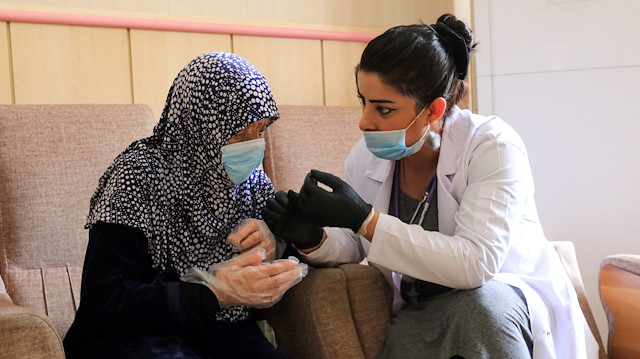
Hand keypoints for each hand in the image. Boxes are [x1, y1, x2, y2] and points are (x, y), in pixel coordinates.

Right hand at [181, 248, 307, 307]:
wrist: (216, 294)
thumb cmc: (225, 275)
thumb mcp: (234, 262)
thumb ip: (249, 257)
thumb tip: (262, 252)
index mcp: (250, 275)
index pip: (272, 269)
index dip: (285, 265)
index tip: (294, 261)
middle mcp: (256, 286)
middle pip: (279, 280)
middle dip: (291, 274)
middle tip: (301, 268)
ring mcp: (257, 296)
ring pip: (278, 289)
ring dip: (289, 282)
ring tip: (297, 275)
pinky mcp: (257, 302)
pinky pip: (273, 297)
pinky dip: (282, 291)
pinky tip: (286, 286)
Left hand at [227, 219, 278, 260]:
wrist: (267, 238)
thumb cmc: (253, 233)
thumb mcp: (245, 229)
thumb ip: (237, 234)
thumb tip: (229, 240)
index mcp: (257, 225)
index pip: (249, 227)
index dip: (240, 234)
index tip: (232, 241)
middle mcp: (264, 233)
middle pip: (255, 237)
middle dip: (244, 244)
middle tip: (236, 249)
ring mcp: (269, 243)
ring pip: (259, 249)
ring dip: (248, 254)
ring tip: (240, 257)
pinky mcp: (271, 252)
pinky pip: (262, 257)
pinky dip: (254, 260)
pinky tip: (247, 262)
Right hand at [261, 190, 323, 249]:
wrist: (309, 233)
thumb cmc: (309, 218)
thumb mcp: (307, 204)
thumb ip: (305, 192)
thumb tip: (304, 179)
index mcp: (287, 201)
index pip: (278, 194)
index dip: (281, 197)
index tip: (288, 203)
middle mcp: (279, 208)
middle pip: (269, 201)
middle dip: (276, 205)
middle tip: (284, 211)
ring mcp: (275, 217)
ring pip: (265, 210)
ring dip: (272, 212)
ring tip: (281, 217)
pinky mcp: (273, 226)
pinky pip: (265, 220)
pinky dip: (270, 219)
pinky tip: (278, 222)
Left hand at [299, 170, 371, 232]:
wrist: (356, 217)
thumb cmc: (350, 199)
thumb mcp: (339, 184)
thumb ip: (324, 177)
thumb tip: (311, 171)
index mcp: (319, 197)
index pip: (306, 184)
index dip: (309, 178)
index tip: (314, 176)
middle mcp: (312, 207)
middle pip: (302, 192)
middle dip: (307, 186)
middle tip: (315, 183)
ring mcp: (312, 216)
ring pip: (301, 202)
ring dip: (306, 195)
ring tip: (315, 191)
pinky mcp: (314, 221)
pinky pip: (304, 211)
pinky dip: (306, 204)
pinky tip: (315, 201)